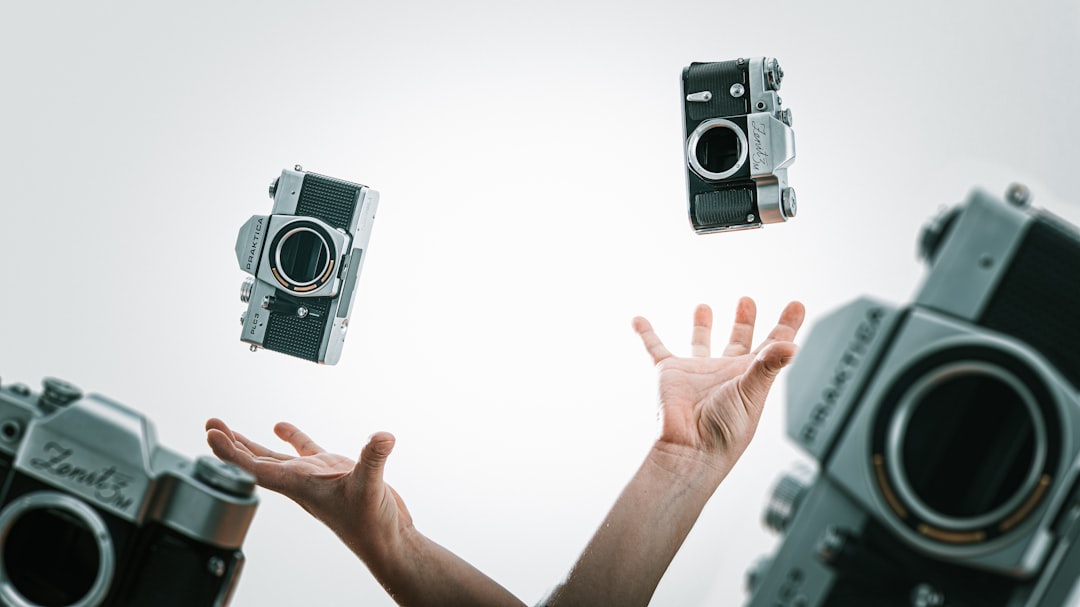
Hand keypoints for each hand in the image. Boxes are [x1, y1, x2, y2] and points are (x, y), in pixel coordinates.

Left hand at [205, 419, 409, 560]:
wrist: (387, 540)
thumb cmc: (371, 525)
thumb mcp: (370, 489)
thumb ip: (373, 460)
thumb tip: (382, 437)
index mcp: (300, 485)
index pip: (255, 468)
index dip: (231, 453)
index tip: (212, 434)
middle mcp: (301, 481)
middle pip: (255, 462)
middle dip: (231, 444)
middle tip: (211, 424)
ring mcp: (315, 476)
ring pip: (274, 457)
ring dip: (250, 444)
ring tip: (227, 429)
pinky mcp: (332, 471)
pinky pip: (304, 451)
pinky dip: (292, 437)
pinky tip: (280, 427)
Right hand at [633, 297, 804, 461]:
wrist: (690, 449)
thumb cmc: (726, 431)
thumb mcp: (752, 393)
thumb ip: (768, 365)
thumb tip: (791, 345)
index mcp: (750, 375)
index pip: (773, 346)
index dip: (786, 325)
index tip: (796, 305)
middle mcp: (725, 371)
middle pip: (739, 341)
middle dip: (744, 321)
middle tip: (747, 301)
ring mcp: (697, 371)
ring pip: (701, 342)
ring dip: (702, 325)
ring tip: (704, 306)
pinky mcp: (670, 372)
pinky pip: (656, 349)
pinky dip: (647, 334)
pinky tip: (639, 320)